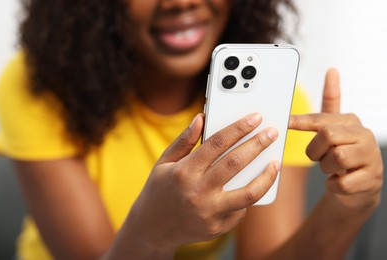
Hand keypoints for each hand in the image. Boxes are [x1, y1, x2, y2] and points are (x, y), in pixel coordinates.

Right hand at [126, 113, 279, 251]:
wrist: (151, 229)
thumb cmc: (159, 190)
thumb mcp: (164, 162)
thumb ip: (184, 140)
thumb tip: (201, 118)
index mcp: (183, 171)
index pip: (217, 143)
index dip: (239, 128)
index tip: (255, 118)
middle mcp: (197, 192)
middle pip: (235, 163)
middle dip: (258, 144)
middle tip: (272, 133)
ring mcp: (208, 213)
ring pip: (248, 193)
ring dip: (266, 176)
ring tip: (275, 164)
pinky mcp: (216, 229)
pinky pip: (240, 211)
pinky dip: (247, 197)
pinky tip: (251, 187)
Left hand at [289, 69, 382, 210]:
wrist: (359, 185)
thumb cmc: (341, 152)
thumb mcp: (334, 128)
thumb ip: (331, 102)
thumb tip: (332, 70)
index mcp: (351, 121)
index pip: (321, 119)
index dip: (301, 121)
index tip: (285, 122)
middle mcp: (364, 135)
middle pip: (327, 135)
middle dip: (316, 150)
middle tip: (320, 157)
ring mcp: (371, 156)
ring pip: (335, 158)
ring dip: (325, 168)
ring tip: (332, 168)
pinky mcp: (371, 178)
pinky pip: (340, 182)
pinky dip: (333, 185)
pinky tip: (338, 182)